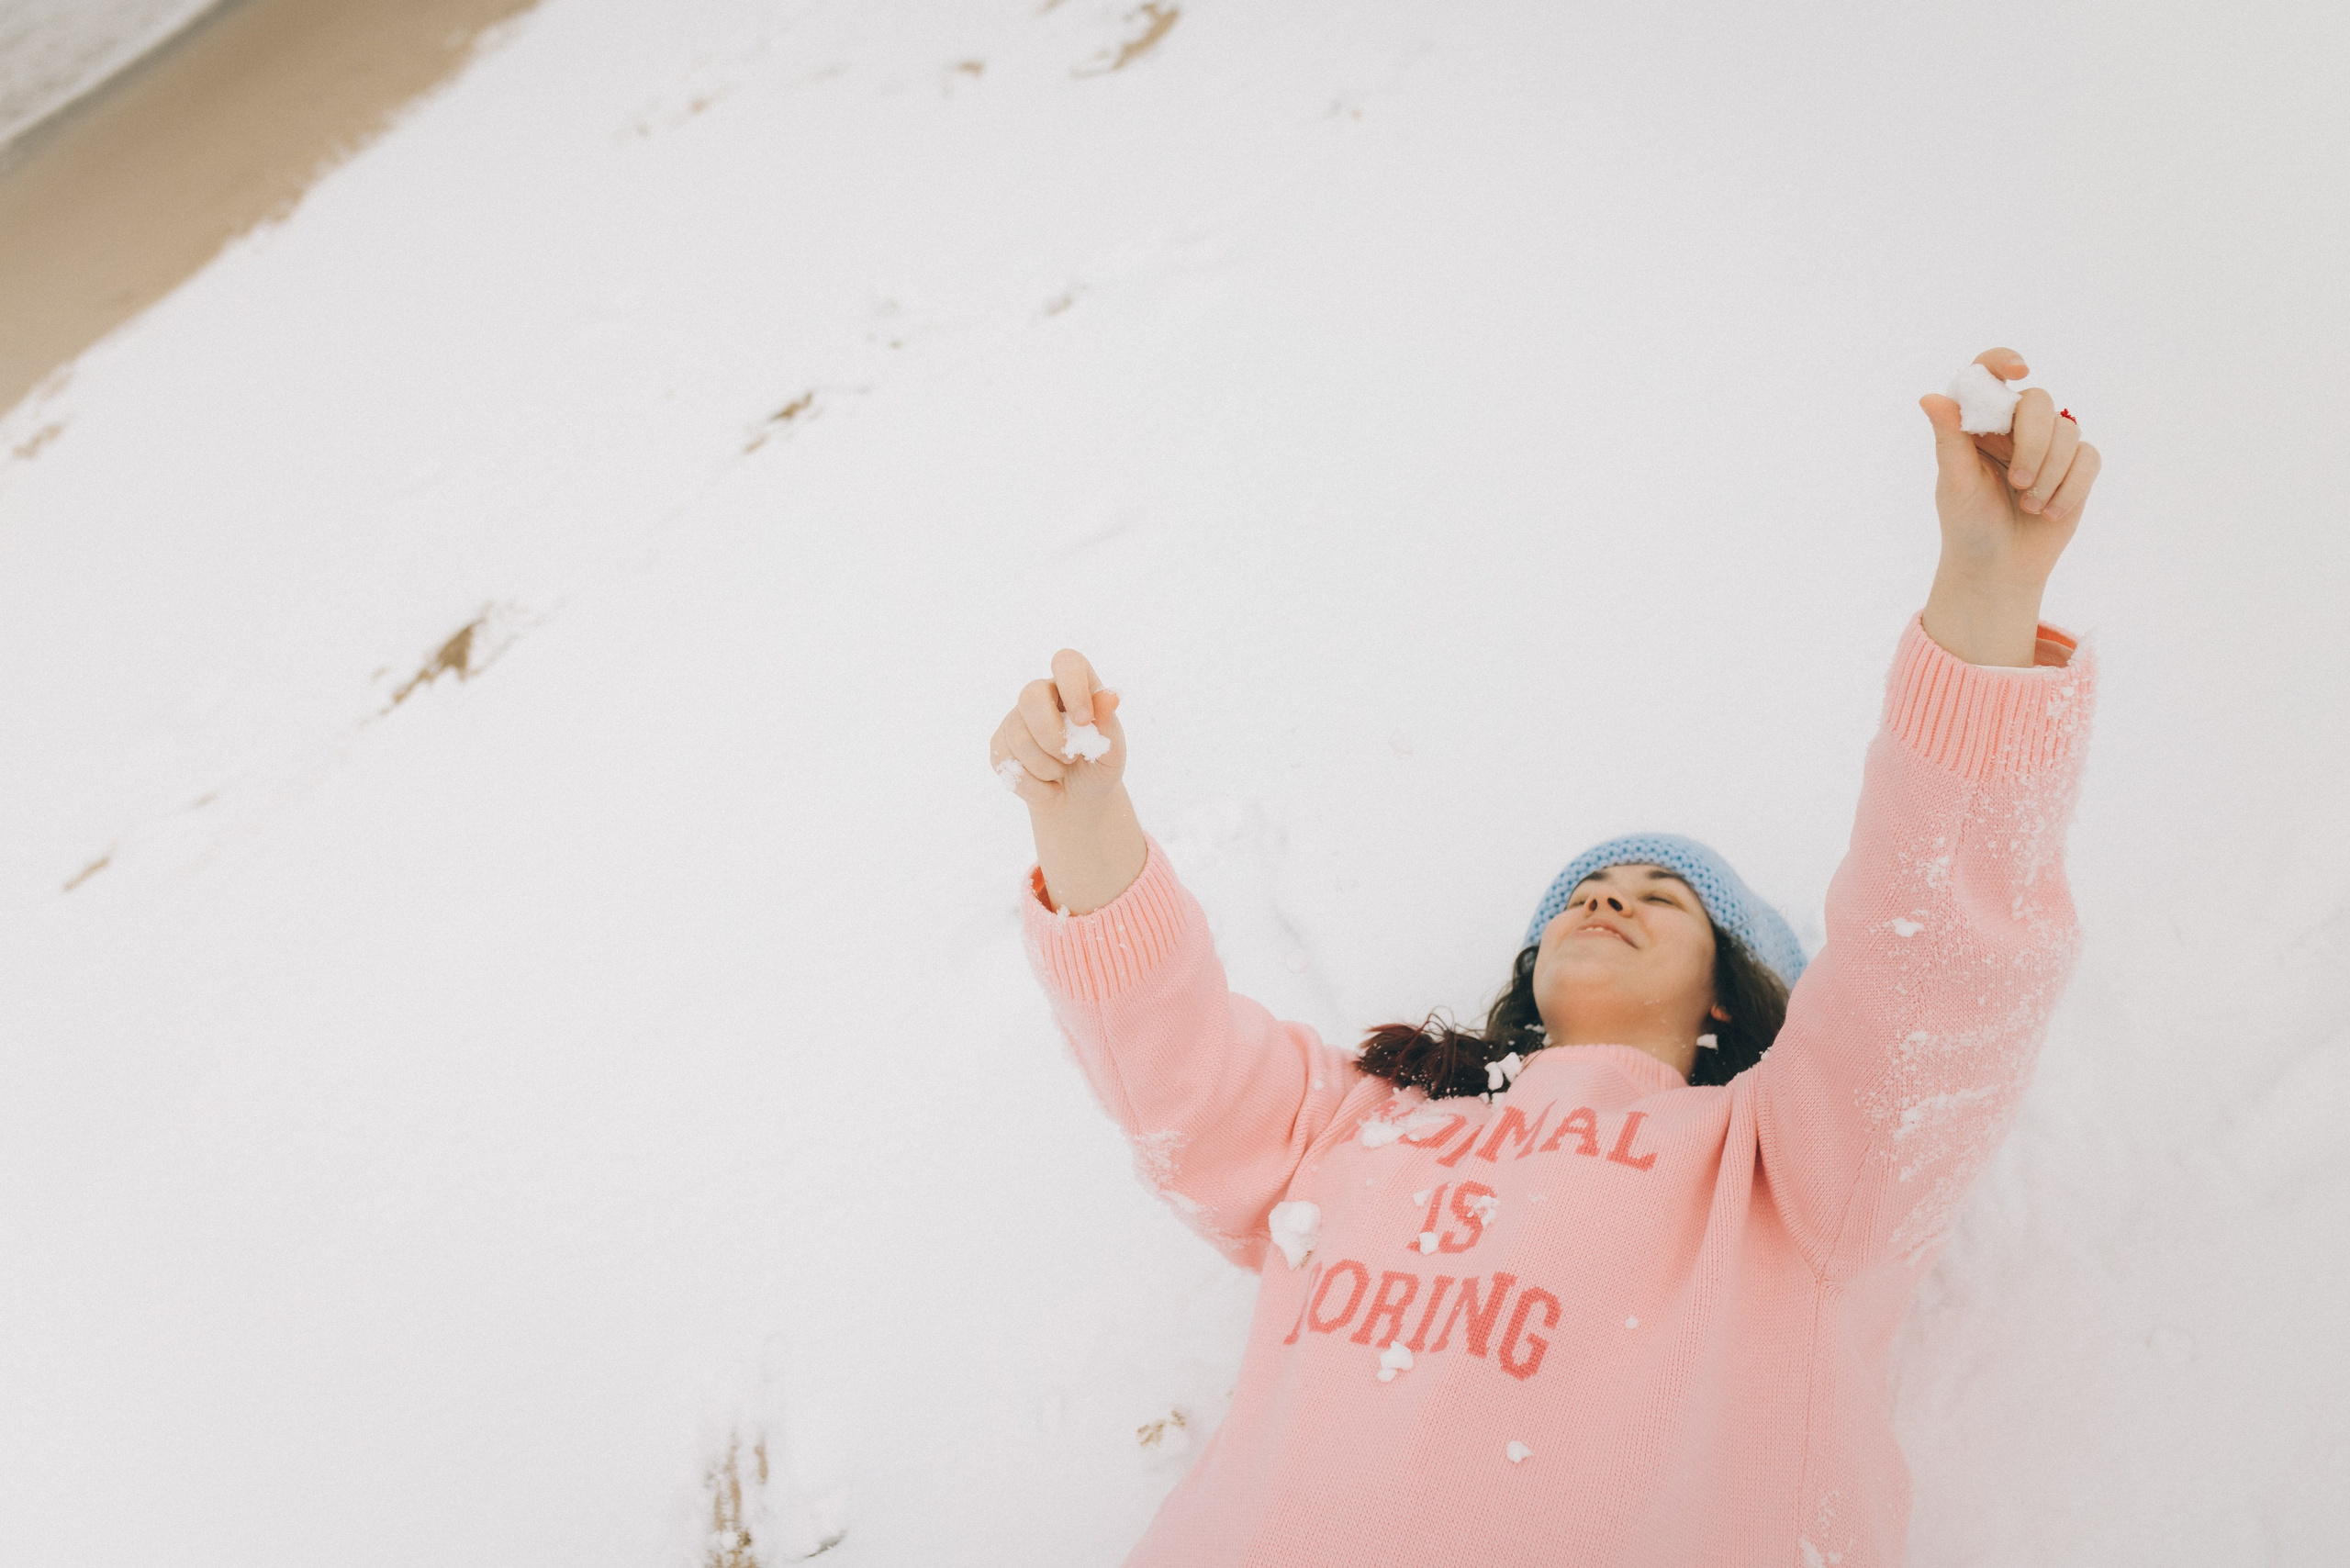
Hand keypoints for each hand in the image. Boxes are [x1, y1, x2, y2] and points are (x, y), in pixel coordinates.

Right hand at [989, 648, 1125, 810]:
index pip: (1067, 663)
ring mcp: (1016, 718)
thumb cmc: (1098, 766)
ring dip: (1046, 767)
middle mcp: (1042, 695)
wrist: (1079, 798)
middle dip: (1052, 737)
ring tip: (1062, 773)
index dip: (1073, 687)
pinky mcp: (999, 745)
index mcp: (1074, 687)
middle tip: (1071, 758)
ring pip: (1018, 736)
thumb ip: (1108, 723)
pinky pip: (1006, 762)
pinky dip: (1034, 785)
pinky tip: (1048, 787)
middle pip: (1030, 696)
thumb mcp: (1111, 749)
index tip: (1084, 721)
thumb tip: (1110, 696)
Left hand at [1917, 347, 2104, 665]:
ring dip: (2050, 473)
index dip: (2002, 361)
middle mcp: (2014, 427)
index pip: (1988, 375)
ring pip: (2068, 430)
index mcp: (1978, 423)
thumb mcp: (1955, 484)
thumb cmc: (1967, 523)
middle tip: (2018, 482)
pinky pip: (2088, 458)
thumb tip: (1931, 398)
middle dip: (2034, 443)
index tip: (2018, 371)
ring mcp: (2048, 444)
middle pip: (2039, 402)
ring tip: (2029, 506)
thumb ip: (1950, 439)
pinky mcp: (2076, 467)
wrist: (1998, 567)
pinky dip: (2070, 487)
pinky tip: (2050, 512)